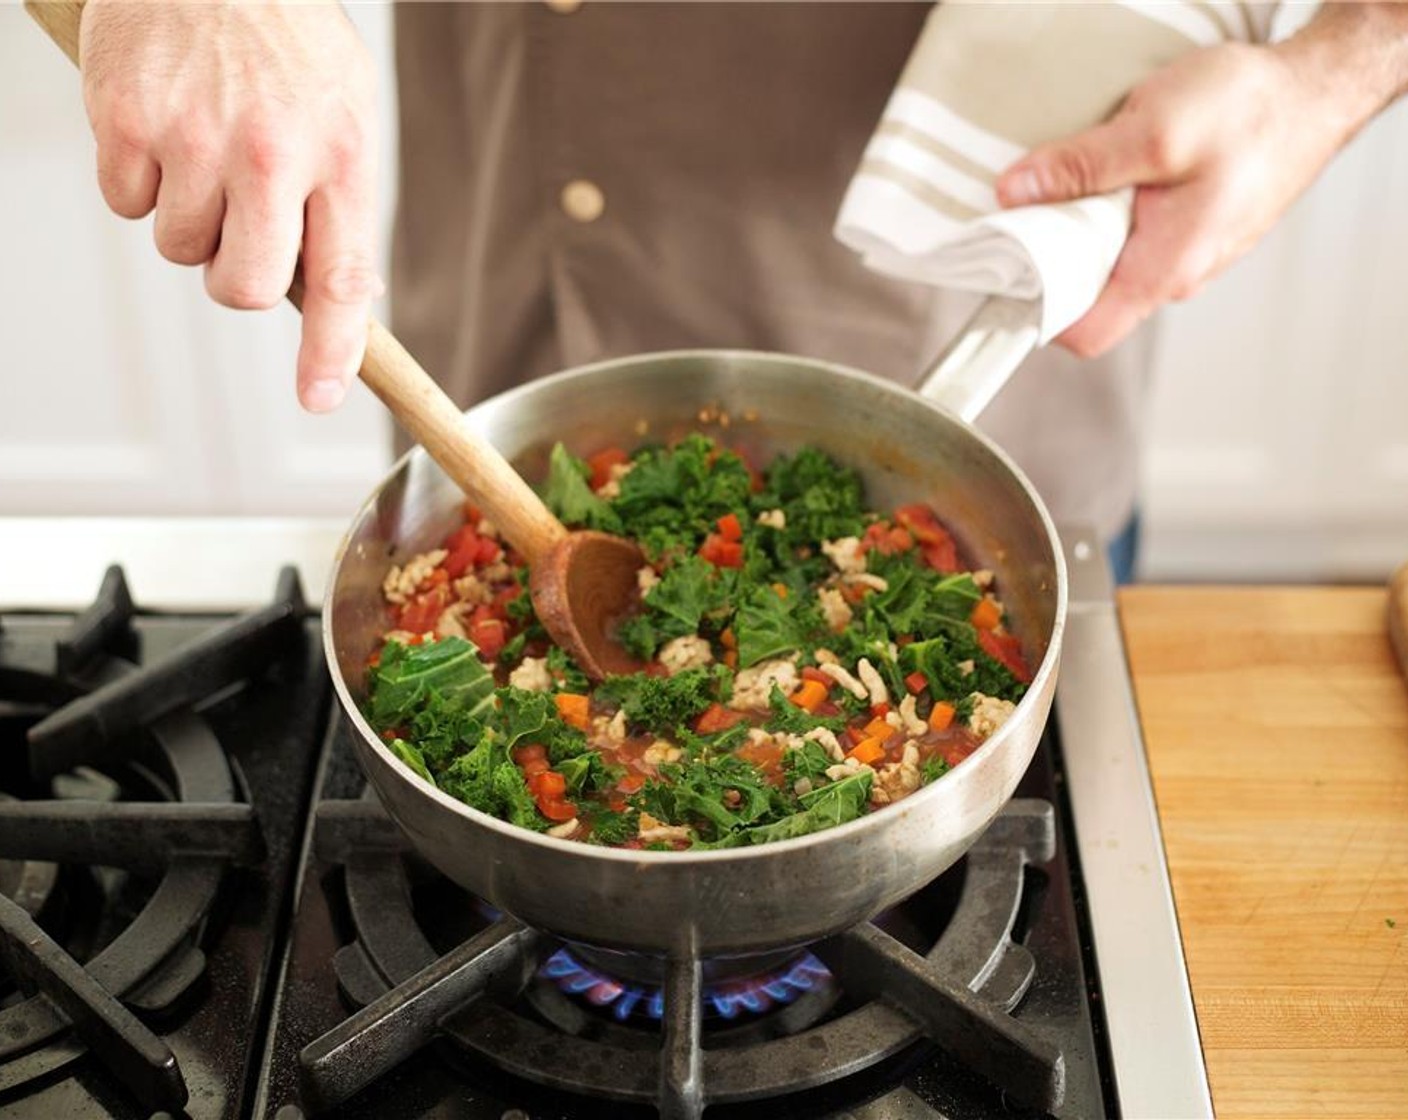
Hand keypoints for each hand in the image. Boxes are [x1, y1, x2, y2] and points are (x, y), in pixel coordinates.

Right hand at [80, 0, 378, 410]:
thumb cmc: (283, 36)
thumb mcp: (347, 109)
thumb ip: (345, 202)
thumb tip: (352, 294)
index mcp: (339, 154)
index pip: (340, 281)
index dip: (329, 351)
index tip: (319, 398)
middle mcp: (271, 153)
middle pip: (246, 288)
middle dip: (240, 279)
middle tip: (241, 230)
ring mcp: (194, 138)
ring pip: (181, 251)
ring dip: (191, 221)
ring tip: (204, 150)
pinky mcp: (126, 121)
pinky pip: (126, 205)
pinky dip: (140, 182)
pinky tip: (163, 127)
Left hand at [994, 32, 1390, 357]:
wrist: (1313, 91)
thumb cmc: (1252, 112)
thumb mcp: (1156, 129)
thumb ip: (1082, 165)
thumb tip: (1015, 191)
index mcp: (1163, 270)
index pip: (1083, 334)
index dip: (1037, 313)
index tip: (1004, 274)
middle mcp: (1173, 276)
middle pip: (1086, 297)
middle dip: (1050, 259)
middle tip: (1030, 209)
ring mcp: (1182, 256)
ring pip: (1106, 265)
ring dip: (1079, 230)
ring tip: (1072, 183)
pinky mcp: (1186, 231)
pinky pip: (1130, 238)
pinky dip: (1107, 212)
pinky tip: (1110, 175)